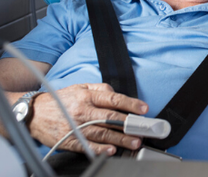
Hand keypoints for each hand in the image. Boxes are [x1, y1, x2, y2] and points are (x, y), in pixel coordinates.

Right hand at [29, 83, 147, 155]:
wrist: (34, 113)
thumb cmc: (61, 100)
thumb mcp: (81, 87)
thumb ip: (101, 89)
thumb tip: (118, 94)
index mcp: (87, 96)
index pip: (113, 99)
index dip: (130, 104)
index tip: (144, 109)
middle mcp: (83, 111)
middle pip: (110, 118)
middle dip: (130, 124)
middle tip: (144, 129)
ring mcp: (76, 127)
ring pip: (102, 133)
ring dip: (120, 139)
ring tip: (134, 142)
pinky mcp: (69, 141)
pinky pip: (87, 146)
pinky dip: (100, 149)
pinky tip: (111, 150)